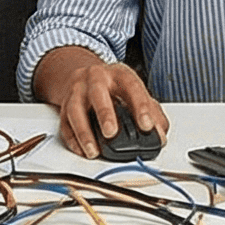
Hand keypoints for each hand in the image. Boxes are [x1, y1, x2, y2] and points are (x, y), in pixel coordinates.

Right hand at [32, 45, 167, 159]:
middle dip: (104, 114)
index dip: (140, 106)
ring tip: (94, 150)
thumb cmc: (116, 88)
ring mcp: (77, 91)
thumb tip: (159, 135)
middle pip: (97, 93)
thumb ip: (153, 113)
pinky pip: (64, 123)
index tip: (146, 126)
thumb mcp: (137, 93)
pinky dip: (72, 139)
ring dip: (84, 132)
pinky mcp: (64, 105)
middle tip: (111, 133)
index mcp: (119, 74)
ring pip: (75, 109)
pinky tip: (82, 150)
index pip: (131, 86)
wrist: (87, 77)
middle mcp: (96, 79)